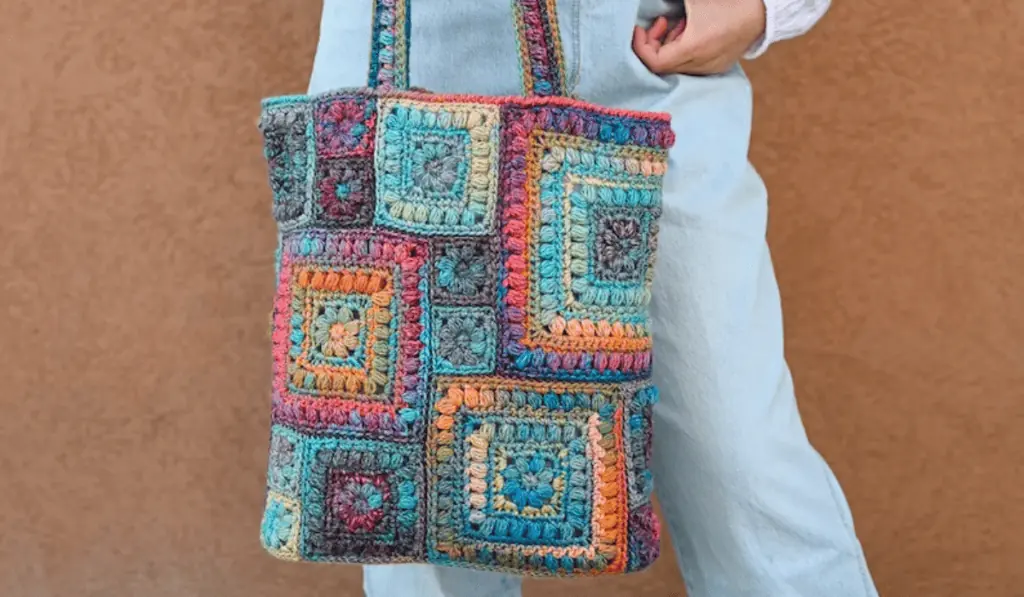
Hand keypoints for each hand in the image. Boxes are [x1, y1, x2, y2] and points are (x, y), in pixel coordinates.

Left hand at [632, 0, 766, 74]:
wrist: (765, 9)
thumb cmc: (730, 0)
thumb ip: (669, 3)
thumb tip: (654, 8)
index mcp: (694, 47)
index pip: (654, 62)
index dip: (641, 46)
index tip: (639, 29)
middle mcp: (701, 64)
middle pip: (662, 67)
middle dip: (654, 45)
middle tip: (661, 23)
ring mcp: (711, 68)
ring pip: (676, 67)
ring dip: (669, 47)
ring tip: (678, 25)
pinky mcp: (718, 66)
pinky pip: (690, 66)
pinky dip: (683, 52)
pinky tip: (691, 33)